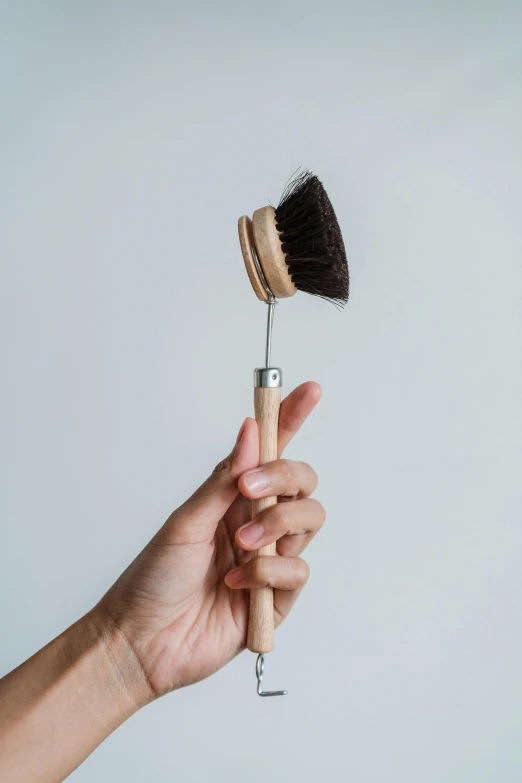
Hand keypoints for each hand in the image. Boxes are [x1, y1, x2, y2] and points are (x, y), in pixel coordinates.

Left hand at [95, 382, 323, 698]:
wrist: (143, 641)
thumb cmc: (153, 579)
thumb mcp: (185, 522)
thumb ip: (224, 480)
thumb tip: (249, 431)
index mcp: (232, 498)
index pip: (271, 452)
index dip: (291, 419)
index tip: (308, 389)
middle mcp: (257, 522)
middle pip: (301, 483)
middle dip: (286, 478)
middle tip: (251, 489)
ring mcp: (270, 557)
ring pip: (309, 521)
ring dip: (276, 528)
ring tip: (240, 546)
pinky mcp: (278, 595)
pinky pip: (298, 570)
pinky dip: (269, 573)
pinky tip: (238, 584)